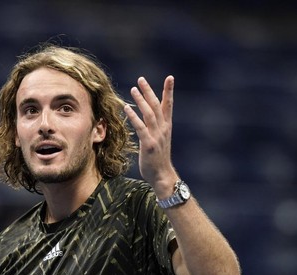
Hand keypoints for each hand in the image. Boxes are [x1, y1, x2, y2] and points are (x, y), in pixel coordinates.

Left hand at [124, 76, 177, 195]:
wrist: (162, 175)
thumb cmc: (158, 158)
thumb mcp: (159, 140)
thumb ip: (155, 128)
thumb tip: (149, 118)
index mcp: (167, 126)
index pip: (168, 105)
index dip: (169, 91)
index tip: (170, 77)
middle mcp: (163, 129)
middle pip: (157, 106)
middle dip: (149, 91)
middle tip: (141, 79)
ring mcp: (157, 136)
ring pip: (149, 114)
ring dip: (141, 101)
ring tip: (133, 89)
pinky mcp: (149, 144)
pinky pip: (141, 127)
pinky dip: (134, 117)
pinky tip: (127, 108)